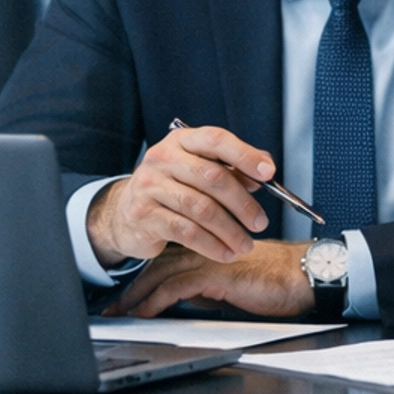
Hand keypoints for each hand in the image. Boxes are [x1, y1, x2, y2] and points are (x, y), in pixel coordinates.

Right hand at [88, 124, 277, 268]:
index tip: (269, 173)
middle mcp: (162, 158)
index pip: (216, 140)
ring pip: (201, 209)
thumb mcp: (198, 172)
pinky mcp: (144, 215)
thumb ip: (231, 169)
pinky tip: (225, 253)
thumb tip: (265, 173)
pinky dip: (212, 245)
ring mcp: (150, 186)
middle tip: (260, 223)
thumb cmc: (171, 188)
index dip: (245, 155)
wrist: (124, 213)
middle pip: (212, 177)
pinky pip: (186, 232)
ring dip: (230, 231)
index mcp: (180, 141)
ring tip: (245, 245)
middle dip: (242, 203)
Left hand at [106, 237, 314, 320]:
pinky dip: (155, 301)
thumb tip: (187, 300)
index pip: (167, 259)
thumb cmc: (277, 280)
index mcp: (209, 246)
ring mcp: (209, 258)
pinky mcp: (215, 273)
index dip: (143, 278)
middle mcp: (205, 248)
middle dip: (131, 288)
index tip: (125, 298)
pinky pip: (175, 288)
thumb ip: (209, 287)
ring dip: (136, 296)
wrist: (303, 276)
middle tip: (112, 307)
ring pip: (160, 274)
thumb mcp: (234, 284)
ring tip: (120, 314)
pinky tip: (143, 314)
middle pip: (156, 265)